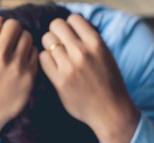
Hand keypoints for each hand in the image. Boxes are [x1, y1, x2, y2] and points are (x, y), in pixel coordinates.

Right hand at [0, 17, 37, 142]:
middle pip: (15, 26)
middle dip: (11, 32)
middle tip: (8, 43)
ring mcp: (16, 66)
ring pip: (27, 37)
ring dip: (22, 41)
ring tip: (15, 52)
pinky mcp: (29, 77)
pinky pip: (35, 53)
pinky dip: (29, 55)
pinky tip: (21, 63)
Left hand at [39, 14, 139, 142]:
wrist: (110, 112)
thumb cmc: (109, 84)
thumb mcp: (105, 56)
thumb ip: (90, 42)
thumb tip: (71, 30)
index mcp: (96, 43)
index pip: (73, 19)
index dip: (70, 26)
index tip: (71, 36)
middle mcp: (82, 52)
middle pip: (56, 25)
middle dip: (56, 33)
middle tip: (60, 45)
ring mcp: (69, 66)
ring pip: (47, 40)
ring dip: (50, 46)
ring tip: (57, 57)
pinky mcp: (59, 80)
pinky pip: (43, 58)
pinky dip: (46, 60)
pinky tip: (53, 67)